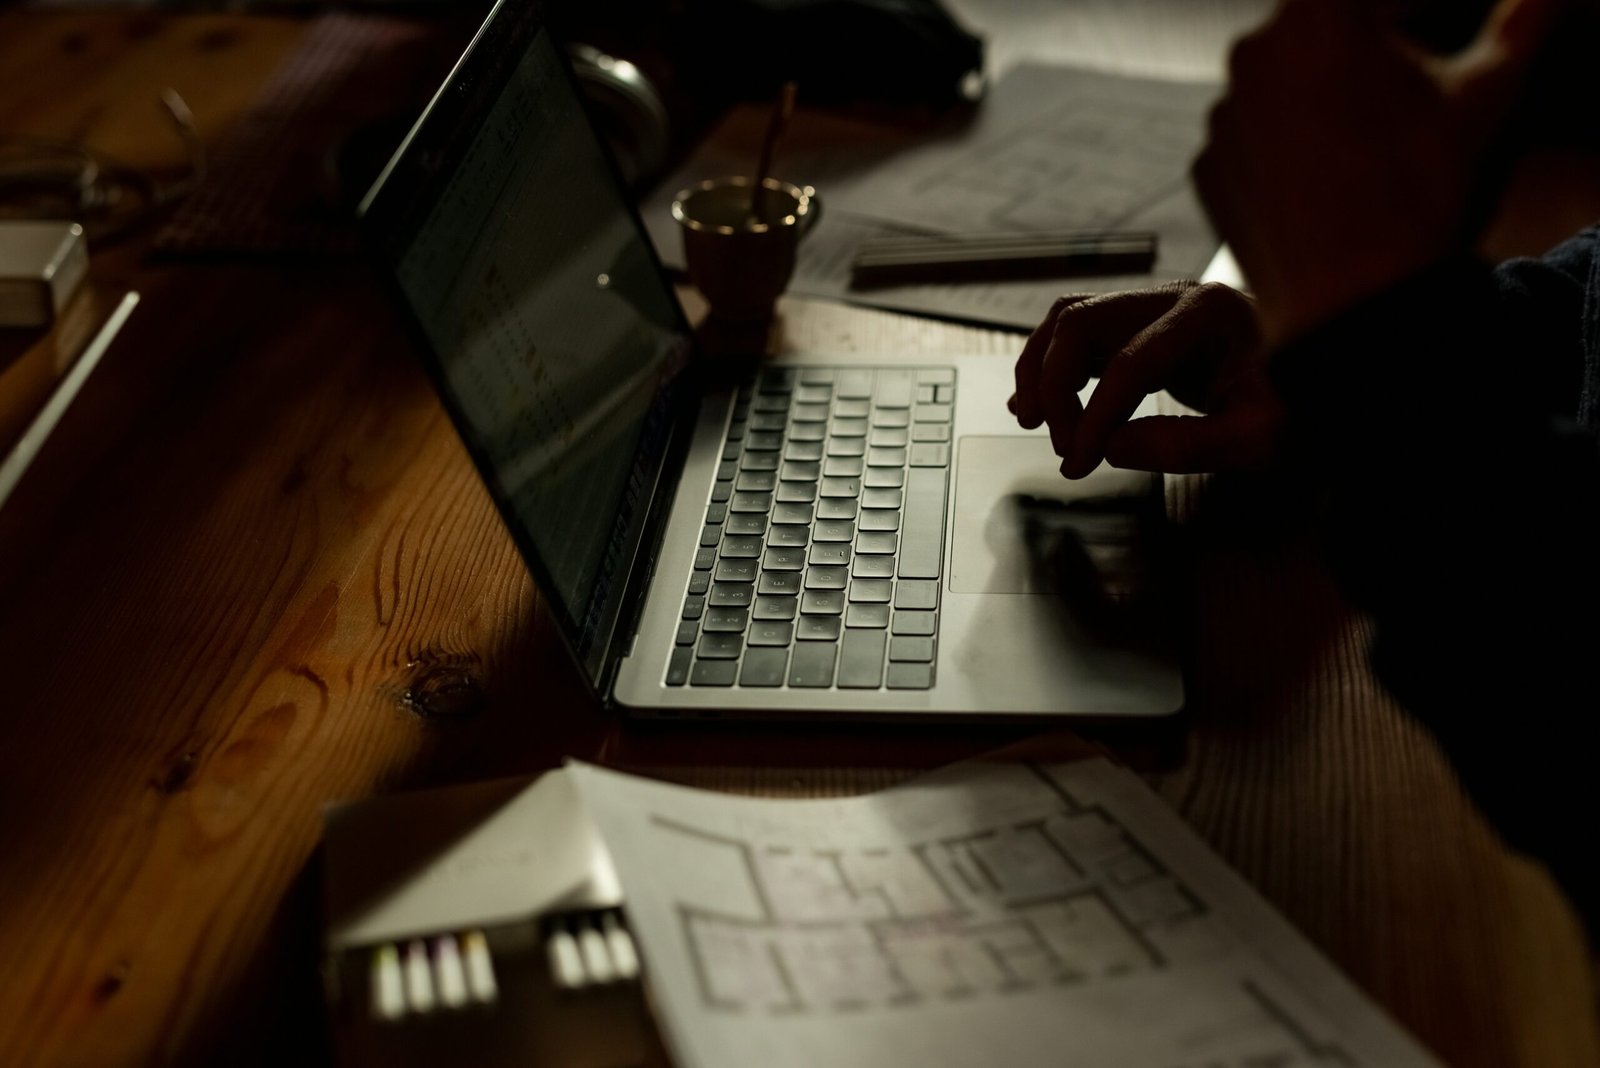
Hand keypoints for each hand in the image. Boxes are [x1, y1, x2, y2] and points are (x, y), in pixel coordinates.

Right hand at [1009, 282, 1281, 476]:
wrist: (1319, 376)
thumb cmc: (1298, 403)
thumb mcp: (1261, 435)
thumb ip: (1189, 444)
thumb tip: (1111, 447)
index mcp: (1210, 312)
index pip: (1129, 362)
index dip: (1094, 416)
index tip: (1078, 463)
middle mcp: (1175, 296)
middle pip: (1082, 323)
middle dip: (1055, 387)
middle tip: (1062, 446)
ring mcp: (1155, 307)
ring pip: (1070, 320)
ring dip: (1040, 369)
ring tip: (1027, 418)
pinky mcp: (1143, 327)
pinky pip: (1080, 337)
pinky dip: (1051, 369)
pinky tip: (1035, 406)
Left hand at [1194, 0, 1562, 346]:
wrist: (1353, 301)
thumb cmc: (1416, 193)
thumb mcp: (1483, 93)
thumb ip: (1522, 21)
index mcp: (1315, 14)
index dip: (1414, 9)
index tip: (1434, 24)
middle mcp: (1251, 54)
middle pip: (1321, 31)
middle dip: (1368, 50)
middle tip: (1405, 94)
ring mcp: (1221, 114)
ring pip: (1282, 84)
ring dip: (1323, 98)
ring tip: (1368, 145)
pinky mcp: (1205, 166)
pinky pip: (1252, 139)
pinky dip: (1284, 149)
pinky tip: (1327, 178)